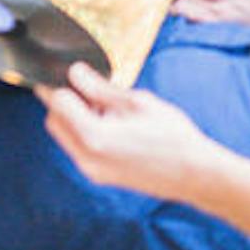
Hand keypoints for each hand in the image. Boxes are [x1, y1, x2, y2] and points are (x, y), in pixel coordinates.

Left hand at [38, 64, 221, 201]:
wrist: (195, 175)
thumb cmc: (173, 137)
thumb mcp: (137, 103)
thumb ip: (100, 88)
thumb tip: (75, 72)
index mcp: (94, 135)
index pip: (57, 102)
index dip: (60, 84)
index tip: (69, 74)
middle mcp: (87, 157)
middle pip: (54, 121)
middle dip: (64, 102)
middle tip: (88, 90)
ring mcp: (91, 170)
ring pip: (64, 137)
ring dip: (73, 118)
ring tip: (105, 108)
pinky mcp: (99, 176)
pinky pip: (78, 149)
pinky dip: (83, 134)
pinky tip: (111, 125)